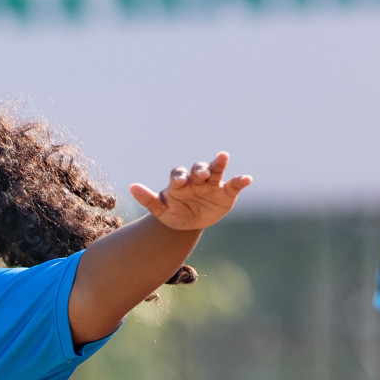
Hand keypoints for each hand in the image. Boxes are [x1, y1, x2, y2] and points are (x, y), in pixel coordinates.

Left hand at [129, 152, 251, 231]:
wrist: (190, 224)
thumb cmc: (173, 214)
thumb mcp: (160, 210)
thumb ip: (148, 199)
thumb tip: (131, 187)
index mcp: (179, 183)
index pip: (179, 174)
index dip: (179, 177)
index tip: (180, 183)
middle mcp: (196, 179)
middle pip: (198, 169)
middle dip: (199, 170)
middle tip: (201, 174)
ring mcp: (212, 184)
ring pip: (216, 169)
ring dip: (219, 163)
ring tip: (223, 156)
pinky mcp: (226, 192)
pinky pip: (234, 185)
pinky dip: (241, 180)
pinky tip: (247, 179)